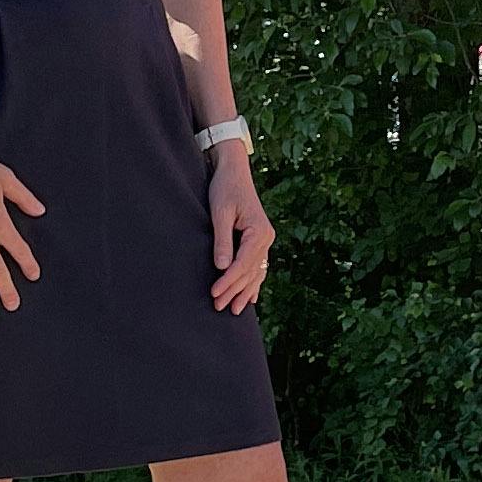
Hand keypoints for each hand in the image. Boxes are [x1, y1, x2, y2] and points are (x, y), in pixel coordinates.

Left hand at [207, 142, 272, 311]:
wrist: (234, 171)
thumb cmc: (225, 188)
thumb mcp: (220, 212)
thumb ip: (222, 240)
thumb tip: (222, 267)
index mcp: (259, 232)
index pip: (243, 263)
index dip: (228, 281)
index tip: (214, 293)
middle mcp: (266, 238)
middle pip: (250, 271)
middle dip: (234, 290)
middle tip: (218, 307)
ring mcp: (265, 240)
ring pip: (256, 272)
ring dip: (245, 291)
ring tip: (234, 310)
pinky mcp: (259, 240)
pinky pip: (258, 266)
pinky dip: (254, 283)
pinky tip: (252, 298)